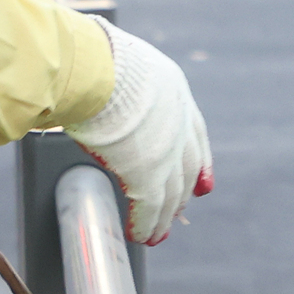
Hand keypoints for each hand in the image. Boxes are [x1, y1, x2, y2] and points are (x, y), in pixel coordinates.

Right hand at [66, 21, 212, 244]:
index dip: (199, 160)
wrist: (92, 68)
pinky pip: (150, 208)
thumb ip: (117, 85)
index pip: (195, 133)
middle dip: (183, 192)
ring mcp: (167, 149)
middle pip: (187, 165)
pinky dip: (145, 224)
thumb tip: (89, 87)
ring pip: (171, 192)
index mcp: (173, 89)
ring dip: (164, 217)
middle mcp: (178, 119)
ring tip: (156, 234)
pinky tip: (140, 234)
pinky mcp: (148, 174)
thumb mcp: (117, 63)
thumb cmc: (90, 58)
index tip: (204, 182)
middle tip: (179, 210)